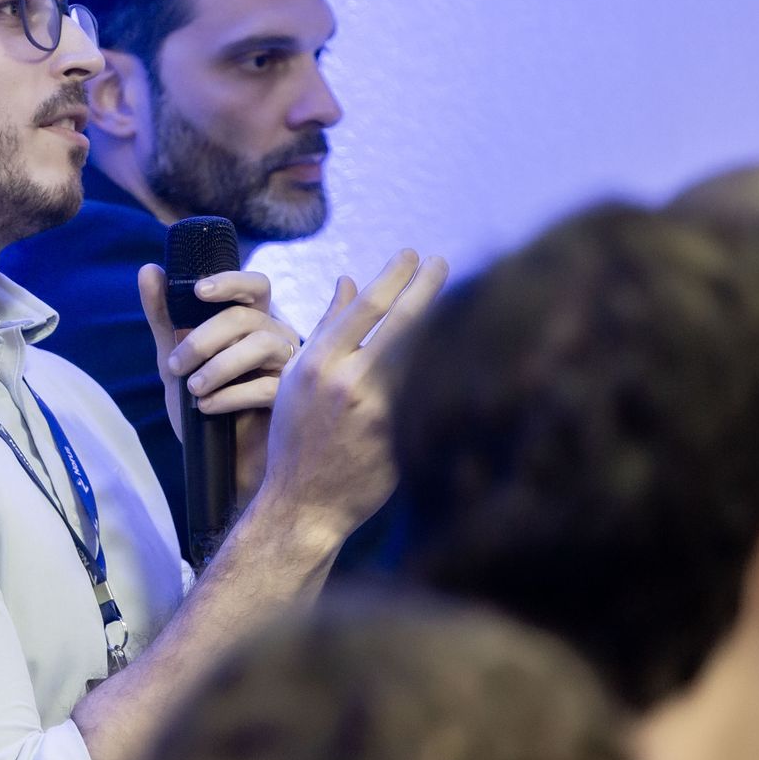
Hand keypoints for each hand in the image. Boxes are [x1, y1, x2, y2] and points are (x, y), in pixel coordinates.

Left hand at [139, 265, 299, 498]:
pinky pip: (267, 387)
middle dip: (206, 336)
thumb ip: (163, 318)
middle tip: (176, 363)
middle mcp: (275, 338)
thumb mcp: (173, 362)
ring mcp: (288, 368)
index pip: (255, 285)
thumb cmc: (204, 405)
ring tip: (193, 388)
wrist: (218, 463)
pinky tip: (208, 408)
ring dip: (220, 365)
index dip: (230, 281)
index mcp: (252, 322)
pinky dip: (231, 395)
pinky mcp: (291, 400)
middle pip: (249, 316)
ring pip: (263, 345)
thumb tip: (149, 270)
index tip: (197, 291)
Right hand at [249, 250, 448, 547]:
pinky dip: (440, 370)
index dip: (392, 276)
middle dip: (424, 287)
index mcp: (317, 362)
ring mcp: (375, 410)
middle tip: (442, 261)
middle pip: (397, 322)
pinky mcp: (397, 436)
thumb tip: (349, 280)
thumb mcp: (298, 378)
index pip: (364, 307)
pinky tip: (459, 351)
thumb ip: (326, 329)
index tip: (412, 254)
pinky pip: (423, 393)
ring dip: (439, 326)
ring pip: (417, 357)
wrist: (303, 505)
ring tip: (461, 299)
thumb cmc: (297, 440)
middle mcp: (346, 381)